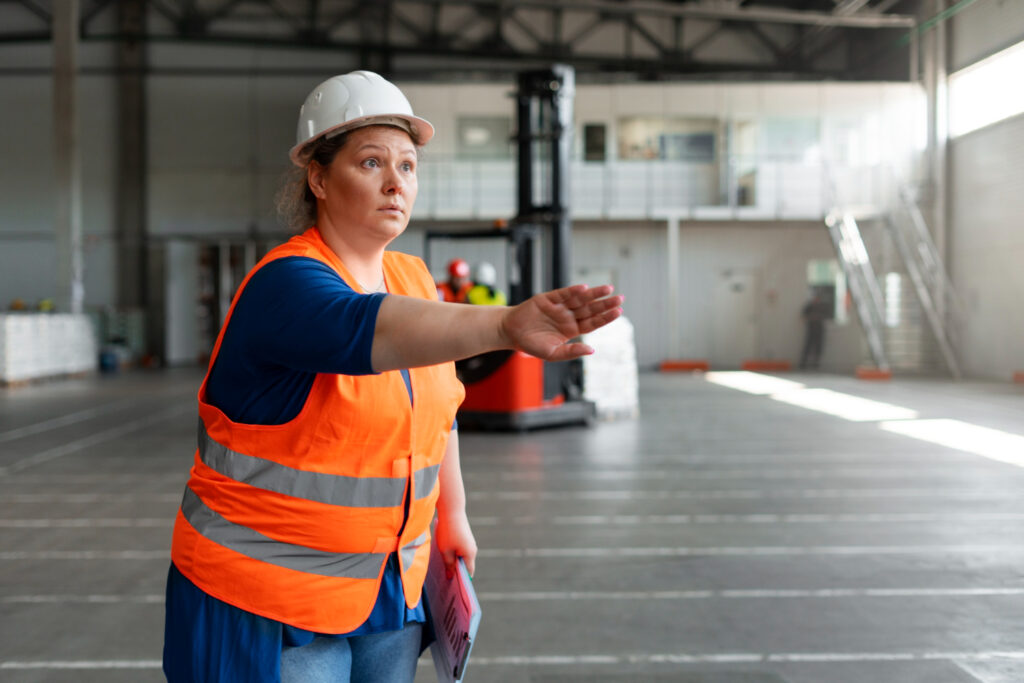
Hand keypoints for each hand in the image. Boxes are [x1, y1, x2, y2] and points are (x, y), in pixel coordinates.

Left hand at [434, 509, 477, 577]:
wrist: (452, 509)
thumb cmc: (448, 531)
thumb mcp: (445, 551)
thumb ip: (448, 565)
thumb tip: (451, 576)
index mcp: (470, 554)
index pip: (468, 573)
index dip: (461, 580)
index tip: (451, 585)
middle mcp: (473, 549)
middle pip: (465, 565)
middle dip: (456, 570)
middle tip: (444, 576)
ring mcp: (470, 542)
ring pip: (462, 556)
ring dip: (454, 560)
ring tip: (443, 562)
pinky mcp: (466, 537)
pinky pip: (461, 549)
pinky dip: (454, 552)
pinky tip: (445, 550)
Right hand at [500, 284, 622, 361]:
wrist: (510, 333)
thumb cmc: (531, 344)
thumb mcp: (552, 354)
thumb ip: (571, 352)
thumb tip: (591, 350)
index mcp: (571, 330)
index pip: (592, 323)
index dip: (605, 317)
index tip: (619, 312)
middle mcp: (568, 316)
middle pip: (590, 309)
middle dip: (605, 304)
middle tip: (620, 298)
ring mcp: (559, 307)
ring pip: (580, 299)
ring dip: (594, 294)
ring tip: (608, 288)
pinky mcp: (547, 299)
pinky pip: (562, 293)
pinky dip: (573, 291)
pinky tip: (584, 288)